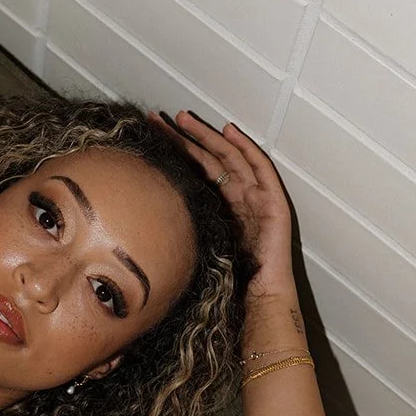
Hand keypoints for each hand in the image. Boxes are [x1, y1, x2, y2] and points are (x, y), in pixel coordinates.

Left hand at [150, 111, 294, 297]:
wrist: (257, 296)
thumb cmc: (229, 277)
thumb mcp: (195, 243)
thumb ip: (179, 226)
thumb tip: (143, 213)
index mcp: (219, 205)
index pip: (194, 171)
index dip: (173, 153)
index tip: (148, 138)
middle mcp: (237, 196)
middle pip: (208, 158)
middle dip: (184, 137)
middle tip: (158, 119)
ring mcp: (256, 196)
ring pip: (229, 156)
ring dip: (208, 135)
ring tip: (184, 118)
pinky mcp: (273, 202)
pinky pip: (260, 168)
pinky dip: (246, 148)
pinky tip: (229, 132)